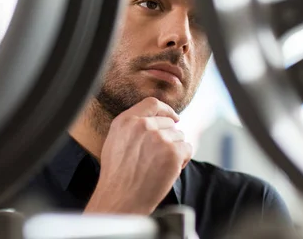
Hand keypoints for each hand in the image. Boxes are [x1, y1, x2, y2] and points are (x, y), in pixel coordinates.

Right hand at [84, 97, 191, 214]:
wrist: (121, 198)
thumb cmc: (117, 175)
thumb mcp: (115, 140)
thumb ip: (132, 126)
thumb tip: (154, 120)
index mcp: (126, 120)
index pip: (152, 103)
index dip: (166, 110)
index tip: (174, 118)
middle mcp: (142, 125)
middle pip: (169, 123)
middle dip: (169, 137)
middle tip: (160, 156)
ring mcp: (159, 138)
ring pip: (179, 136)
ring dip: (175, 149)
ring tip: (160, 165)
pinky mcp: (172, 152)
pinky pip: (187, 149)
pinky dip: (182, 159)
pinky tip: (169, 170)